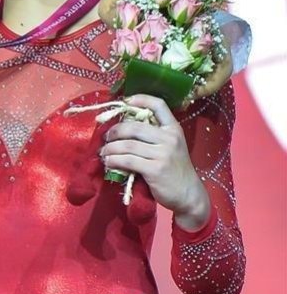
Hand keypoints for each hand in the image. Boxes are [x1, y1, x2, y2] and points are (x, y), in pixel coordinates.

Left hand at [100, 94, 211, 229]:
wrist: (188, 194)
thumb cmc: (174, 169)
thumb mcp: (170, 147)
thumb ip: (153, 136)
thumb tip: (123, 128)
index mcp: (173, 129)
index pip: (158, 105)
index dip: (141, 99)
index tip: (125, 101)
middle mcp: (170, 138)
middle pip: (134, 126)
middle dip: (115, 131)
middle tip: (106, 138)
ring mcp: (163, 154)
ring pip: (127, 145)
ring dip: (110, 148)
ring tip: (103, 152)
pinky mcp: (155, 169)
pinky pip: (127, 160)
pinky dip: (113, 161)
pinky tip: (108, 163)